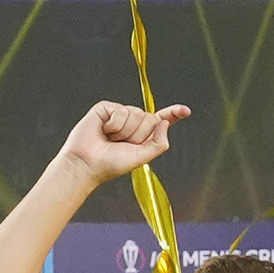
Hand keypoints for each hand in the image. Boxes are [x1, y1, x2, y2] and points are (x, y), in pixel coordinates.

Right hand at [65, 99, 187, 184]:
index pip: (160, 121)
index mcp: (142, 135)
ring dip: (124, 131)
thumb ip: (158, 143)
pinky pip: (120, 110)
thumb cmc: (110, 164)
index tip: (186, 110)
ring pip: (136, 113)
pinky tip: (104, 130)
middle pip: (150, 118)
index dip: (173, 114)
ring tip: (110, 139)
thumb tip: (165, 123)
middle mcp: (132, 122)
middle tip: (121, 144)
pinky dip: (114, 124)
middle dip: (138, 134)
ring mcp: (119, 114)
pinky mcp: (106, 108)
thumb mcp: (141, 158)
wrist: (87, 163)